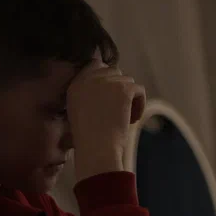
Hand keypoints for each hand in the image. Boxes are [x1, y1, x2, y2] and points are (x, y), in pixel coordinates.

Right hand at [67, 63, 146, 180]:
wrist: (97, 149)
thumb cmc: (90, 139)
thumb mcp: (80, 111)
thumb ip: (91, 94)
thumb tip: (113, 85)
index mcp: (76, 84)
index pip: (96, 65)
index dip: (107, 79)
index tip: (112, 97)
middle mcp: (89, 79)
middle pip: (114, 72)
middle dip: (120, 89)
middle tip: (120, 110)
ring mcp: (106, 82)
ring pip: (128, 81)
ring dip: (130, 98)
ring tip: (125, 118)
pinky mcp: (123, 89)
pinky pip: (139, 90)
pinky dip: (140, 104)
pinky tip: (132, 119)